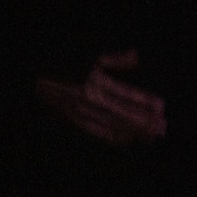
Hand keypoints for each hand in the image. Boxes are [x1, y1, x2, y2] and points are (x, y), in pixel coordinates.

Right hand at [35, 48, 166, 146]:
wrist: (34, 78)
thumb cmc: (66, 63)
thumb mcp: (91, 57)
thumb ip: (116, 59)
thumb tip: (136, 57)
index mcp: (95, 82)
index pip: (127, 95)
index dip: (145, 102)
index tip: (161, 107)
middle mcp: (89, 100)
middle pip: (123, 114)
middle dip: (145, 122)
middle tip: (163, 128)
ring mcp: (81, 114)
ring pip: (113, 126)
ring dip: (134, 132)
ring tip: (152, 136)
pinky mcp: (74, 122)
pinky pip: (97, 133)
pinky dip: (115, 138)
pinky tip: (129, 139)